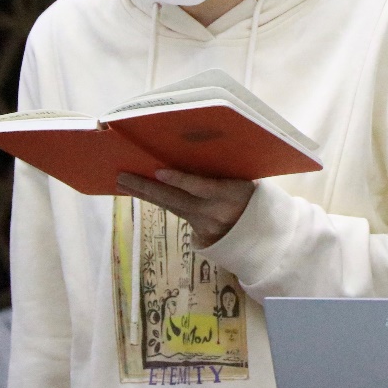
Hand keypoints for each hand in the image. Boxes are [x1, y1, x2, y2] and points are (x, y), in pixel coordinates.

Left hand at [116, 169, 255, 247]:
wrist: (264, 233)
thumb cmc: (253, 195)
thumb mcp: (244, 180)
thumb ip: (220, 172)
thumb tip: (189, 152)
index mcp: (232, 194)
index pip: (202, 188)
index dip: (180, 180)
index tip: (159, 171)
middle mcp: (215, 213)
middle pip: (176, 200)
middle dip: (147, 188)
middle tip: (123, 176)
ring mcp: (206, 226)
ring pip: (171, 207)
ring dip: (146, 195)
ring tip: (124, 183)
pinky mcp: (200, 235)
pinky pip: (176, 213)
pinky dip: (158, 201)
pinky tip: (142, 193)